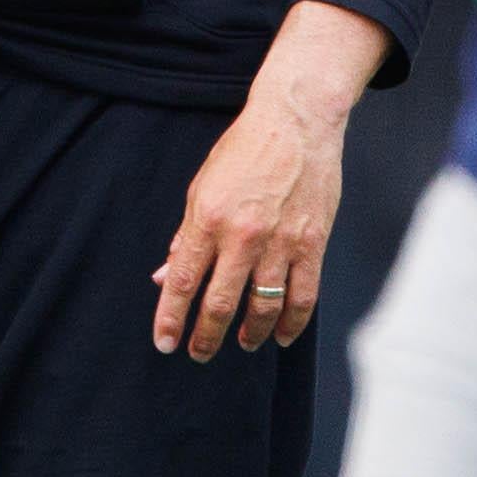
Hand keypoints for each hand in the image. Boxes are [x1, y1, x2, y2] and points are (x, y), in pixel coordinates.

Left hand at [152, 8, 370, 359]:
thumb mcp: (200, 189)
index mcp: (207, 220)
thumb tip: (164, 277)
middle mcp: (242, 236)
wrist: (294, 123)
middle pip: (220, 304)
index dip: (170, 318)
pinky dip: (292, 323)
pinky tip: (283, 336)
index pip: (181, 282)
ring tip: (242, 344)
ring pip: (263, 307)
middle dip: (206, 337)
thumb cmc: (242, 153)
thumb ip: (185, 238)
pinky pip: (303, 297)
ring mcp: (280, 242)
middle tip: (198, 354)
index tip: (164, 343)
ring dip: (250, 334)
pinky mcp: (312, 243)